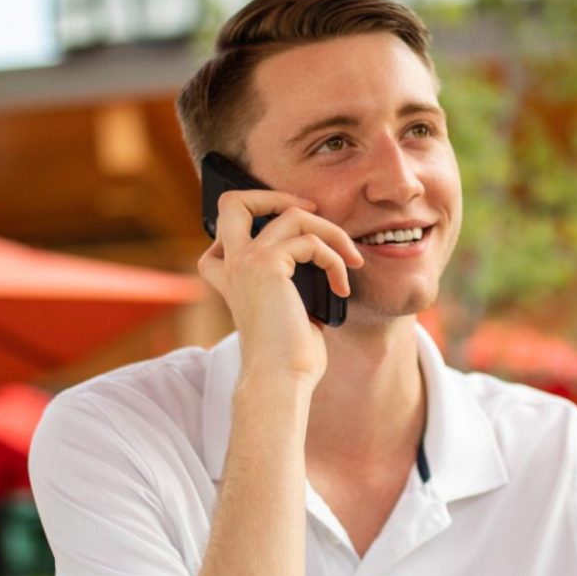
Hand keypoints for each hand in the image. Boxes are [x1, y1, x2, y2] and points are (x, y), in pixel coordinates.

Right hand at [197, 189, 364, 391]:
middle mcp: (231, 264)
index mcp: (230, 276)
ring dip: (331, 233)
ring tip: (351, 260)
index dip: (260, 218)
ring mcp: (245, 261)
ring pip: (291, 213)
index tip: (300, 238)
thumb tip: (323, 252)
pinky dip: (335, 259)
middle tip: (313, 213)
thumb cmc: (290, 354)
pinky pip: (311, 241)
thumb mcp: (291, 306)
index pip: (226, 229)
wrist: (281, 379)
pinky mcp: (266, 265)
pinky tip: (342, 285)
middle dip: (278, 196)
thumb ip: (294, 276)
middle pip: (236, 202)